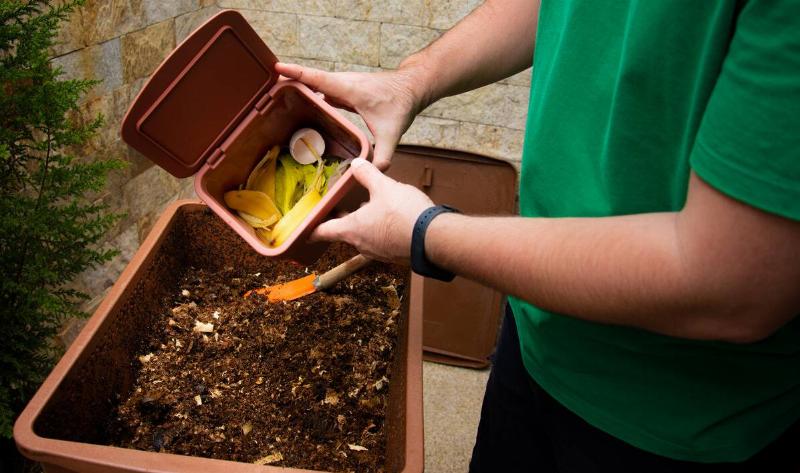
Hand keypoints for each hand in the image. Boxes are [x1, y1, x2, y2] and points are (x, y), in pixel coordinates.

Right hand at [274, 62, 427, 169]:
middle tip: (266, 91)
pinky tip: (301, 105)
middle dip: (289, 82)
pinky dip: (310, 93)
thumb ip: (384, 154)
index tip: (276, 69)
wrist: (411, 87)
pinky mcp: (344, 89)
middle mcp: (342, 82)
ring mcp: (342, 84)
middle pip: (309, 79)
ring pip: (315, 83)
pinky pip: (321, 89)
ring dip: (298, 87)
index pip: (316, 78)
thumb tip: (375, 171)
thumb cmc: (401, 104)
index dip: (296, 73)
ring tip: (276, 98)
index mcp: (348, 88)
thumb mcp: (392, 132)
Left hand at [310, 158, 433, 263]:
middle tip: (343, 208)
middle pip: (346, 232)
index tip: (305, 229)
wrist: (433, 239)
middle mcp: (362, 244)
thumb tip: (357, 163)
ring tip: (373, 207)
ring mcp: (379, 252)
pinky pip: (382, 241)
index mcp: (352, 229)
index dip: (312, 229)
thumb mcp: (384, 187)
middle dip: (344, 220)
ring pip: (365, 236)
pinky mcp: (395, 254)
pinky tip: (393, 218)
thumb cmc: (404, 214)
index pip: (324, 232)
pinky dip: (382, 230)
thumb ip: (368, 174)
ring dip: (366, 224)